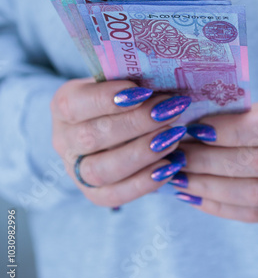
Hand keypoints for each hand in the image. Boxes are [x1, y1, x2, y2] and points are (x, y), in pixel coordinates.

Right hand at [51, 78, 189, 206]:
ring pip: (102, 170)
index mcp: (63, 106)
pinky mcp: (94, 194)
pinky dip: (145, 182)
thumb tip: (162, 82)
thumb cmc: (123, 98)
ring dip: (142, 154)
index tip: (143, 91)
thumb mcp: (120, 82)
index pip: (74, 105)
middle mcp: (63, 141)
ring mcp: (75, 171)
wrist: (115, 126)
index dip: (106, 99)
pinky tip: (171, 165)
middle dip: (135, 124)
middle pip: (91, 138)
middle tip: (170, 112)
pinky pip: (115, 195)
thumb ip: (132, 82)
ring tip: (174, 138)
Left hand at [174, 94, 257, 224]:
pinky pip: (254, 215)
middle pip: (257, 163)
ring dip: (208, 187)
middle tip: (176, 156)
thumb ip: (236, 114)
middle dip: (208, 161)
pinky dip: (218, 206)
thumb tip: (185, 125)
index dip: (229, 130)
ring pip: (253, 195)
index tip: (194, 129)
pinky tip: (193, 195)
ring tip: (178, 177)